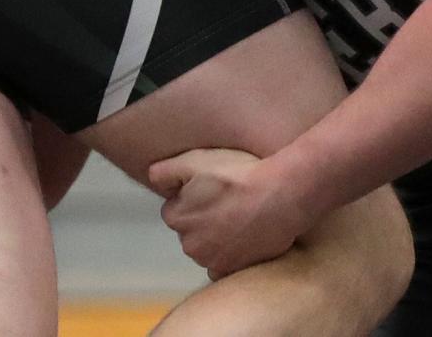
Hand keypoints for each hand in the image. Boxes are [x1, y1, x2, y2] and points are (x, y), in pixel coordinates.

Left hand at [148, 148, 301, 277]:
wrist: (279, 196)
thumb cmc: (237, 174)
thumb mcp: (195, 160)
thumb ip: (165, 171)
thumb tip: (152, 178)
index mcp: (177, 217)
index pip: (175, 208)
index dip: (193, 196)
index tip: (212, 187)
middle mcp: (189, 245)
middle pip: (191, 229)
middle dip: (203, 217)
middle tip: (227, 199)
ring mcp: (212, 261)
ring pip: (208, 246)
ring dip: (217, 234)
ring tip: (240, 213)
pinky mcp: (234, 271)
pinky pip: (224, 263)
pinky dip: (231, 252)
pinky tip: (245, 233)